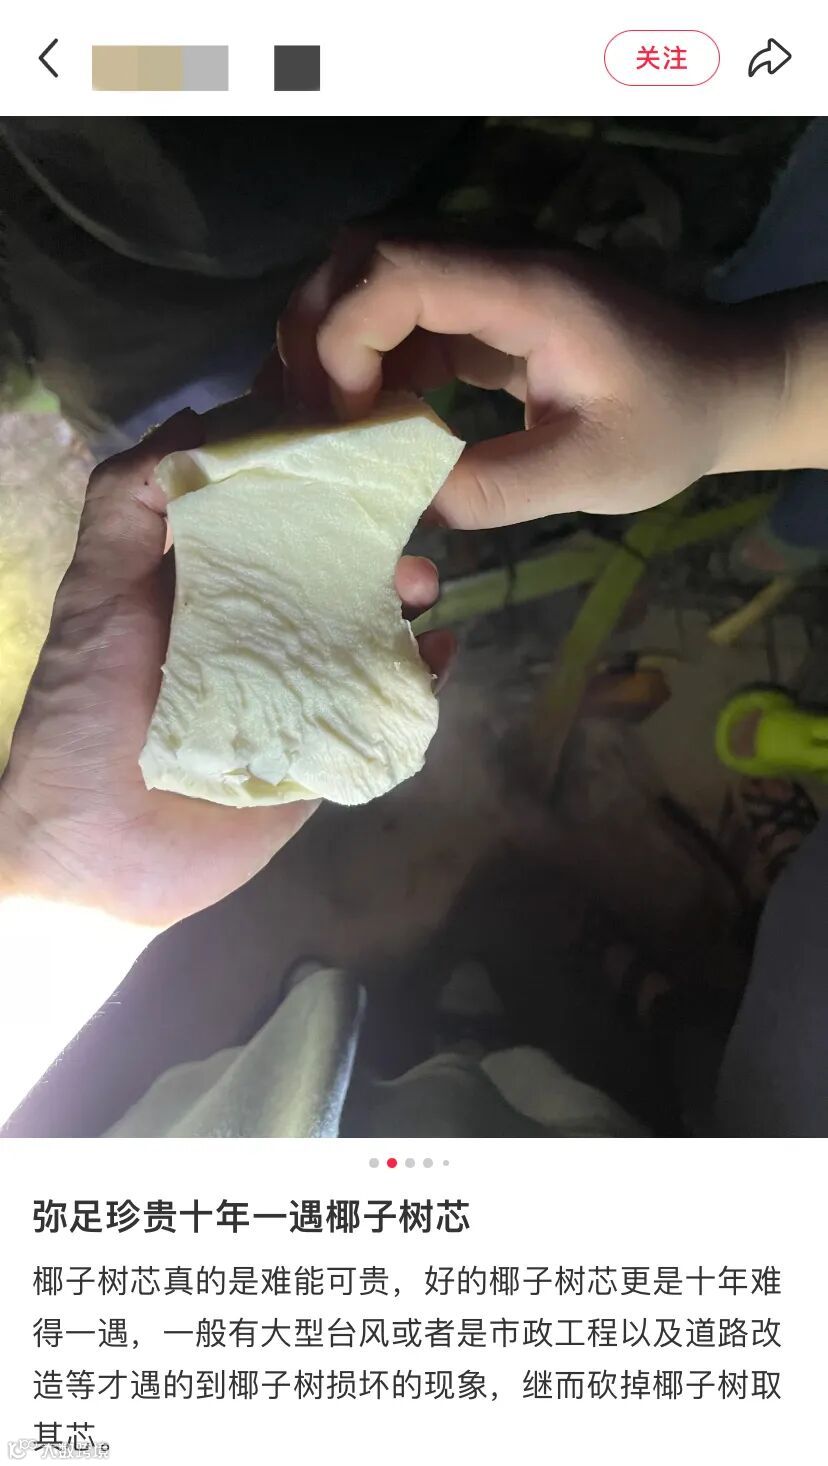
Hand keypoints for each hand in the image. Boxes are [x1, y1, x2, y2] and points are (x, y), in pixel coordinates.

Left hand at [0, 410, 449, 927]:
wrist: (98, 853)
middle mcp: (255, 627)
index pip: (267, 511)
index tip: (352, 435)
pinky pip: (384, 702)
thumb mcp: (96, 596)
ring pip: (367, 625)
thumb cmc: (87, 715)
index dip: (309, 474)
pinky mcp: (323, 745)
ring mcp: (295, 687)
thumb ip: (128, 510)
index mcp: (204, 584)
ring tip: (422, 585)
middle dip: (374, 532)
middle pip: (331, 563)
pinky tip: (437, 653)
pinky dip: (420, 675)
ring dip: (404, 594)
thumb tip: (192, 422)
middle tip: (406, 514)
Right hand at [275, 237, 795, 527]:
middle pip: (362, 257)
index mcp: (525, 289)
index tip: (344, 421)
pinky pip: (397, 319)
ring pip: (367, 280)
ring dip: (331, 347)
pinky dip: (364, 365)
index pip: (397, 273)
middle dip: (315, 334)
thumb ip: (497, 489)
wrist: (718, 386)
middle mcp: (493, 263)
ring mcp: (484, 281)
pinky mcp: (479, 309)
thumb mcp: (592, 472)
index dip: (345, 339)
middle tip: (308, 424)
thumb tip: (404, 510)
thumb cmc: (668, 424)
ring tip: (323, 428)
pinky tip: (363, 425)